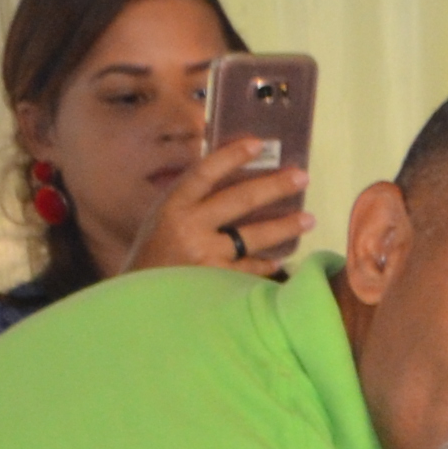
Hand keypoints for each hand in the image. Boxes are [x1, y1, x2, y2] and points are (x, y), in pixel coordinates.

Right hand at [133, 141, 308, 275]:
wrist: (139, 304)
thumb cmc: (153, 256)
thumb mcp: (162, 219)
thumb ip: (190, 200)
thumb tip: (229, 173)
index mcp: (173, 206)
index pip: (205, 172)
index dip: (231, 156)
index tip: (258, 143)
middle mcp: (189, 227)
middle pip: (241, 200)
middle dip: (275, 186)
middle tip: (302, 177)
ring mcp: (205, 256)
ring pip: (254, 236)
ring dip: (285, 226)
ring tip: (308, 219)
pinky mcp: (217, 282)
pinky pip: (251, 269)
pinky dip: (266, 265)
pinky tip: (278, 260)